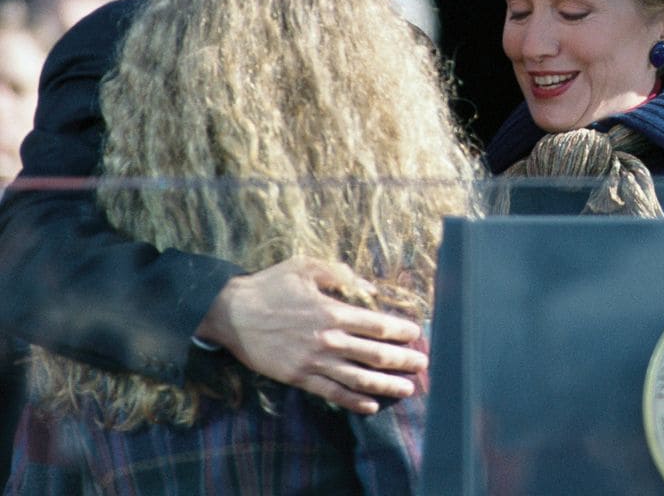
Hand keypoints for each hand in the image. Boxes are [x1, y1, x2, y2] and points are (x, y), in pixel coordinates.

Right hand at [195, 256, 428, 413]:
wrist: (232, 313)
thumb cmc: (272, 285)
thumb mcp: (307, 266)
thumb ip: (341, 275)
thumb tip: (369, 289)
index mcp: (333, 311)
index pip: (376, 325)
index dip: (400, 331)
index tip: (416, 334)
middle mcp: (328, 340)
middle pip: (375, 355)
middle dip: (402, 361)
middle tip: (422, 364)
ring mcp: (314, 362)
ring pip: (358, 379)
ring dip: (386, 386)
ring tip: (407, 389)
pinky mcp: (299, 378)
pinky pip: (332, 394)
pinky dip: (354, 402)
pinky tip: (371, 406)